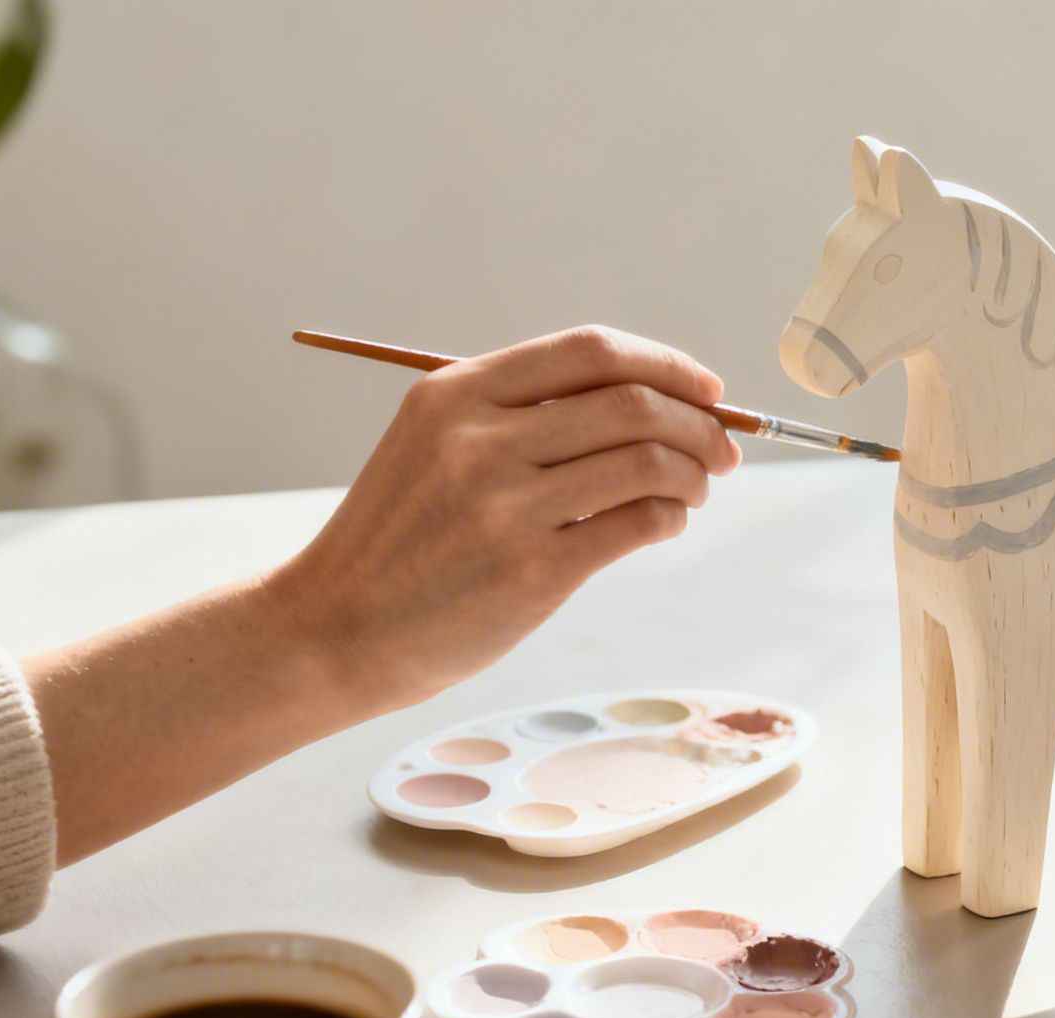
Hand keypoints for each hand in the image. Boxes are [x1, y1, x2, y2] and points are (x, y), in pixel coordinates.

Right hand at [268, 325, 740, 711]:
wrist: (332, 629)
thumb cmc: (402, 540)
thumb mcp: (435, 447)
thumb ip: (523, 416)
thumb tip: (653, 401)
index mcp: (457, 393)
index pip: (592, 351)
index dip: (666, 364)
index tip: (707, 389)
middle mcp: (480, 439)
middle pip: (632, 402)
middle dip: (699, 423)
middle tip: (722, 449)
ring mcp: (505, 505)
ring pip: (647, 461)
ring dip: (692, 472)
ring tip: (694, 489)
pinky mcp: (532, 570)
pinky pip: (638, 523)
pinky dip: (670, 516)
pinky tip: (664, 523)